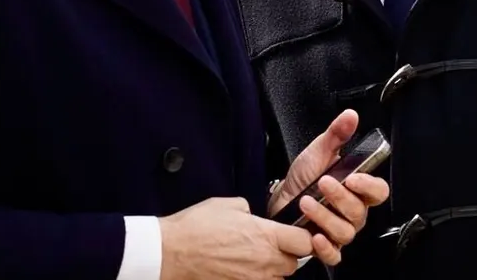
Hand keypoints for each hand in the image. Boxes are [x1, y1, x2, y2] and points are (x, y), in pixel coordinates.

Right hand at [159, 197, 312, 279]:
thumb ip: (250, 210)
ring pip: (277, 279)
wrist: (171, 252)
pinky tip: (243, 269)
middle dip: (287, 255)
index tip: (297, 234)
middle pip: (294, 264)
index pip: (305, 242)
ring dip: (272, 270)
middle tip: (272, 246)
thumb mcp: (229, 205)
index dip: (303, 237)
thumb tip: (254, 216)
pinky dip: (256, 278)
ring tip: (254, 259)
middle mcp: (264, 262)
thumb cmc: (196, 227)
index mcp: (265, 236)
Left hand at [268, 110, 389, 265]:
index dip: (369, 186)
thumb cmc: (302, 177)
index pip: (378, 192)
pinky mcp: (325, 246)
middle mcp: (352, 212)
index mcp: (357, 189)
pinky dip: (326, 248)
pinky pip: (334, 255)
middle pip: (360, 212)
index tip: (354, 177)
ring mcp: (339, 230)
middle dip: (340, 197)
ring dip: (325, 216)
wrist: (278, 197)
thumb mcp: (318, 151)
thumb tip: (350, 116)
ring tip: (307, 202)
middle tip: (322, 182)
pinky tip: (314, 236)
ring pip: (345, 231)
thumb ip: (337, 134)